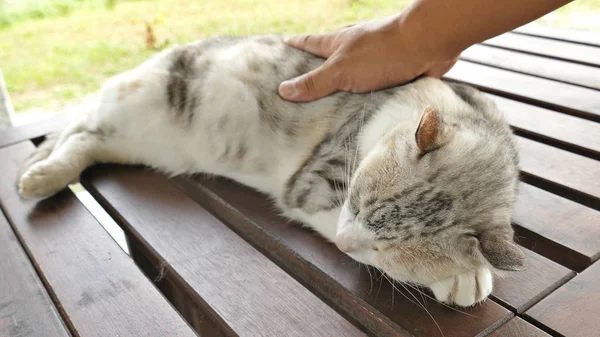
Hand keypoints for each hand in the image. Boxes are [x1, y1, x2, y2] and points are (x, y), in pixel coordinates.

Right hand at [278, 16, 458, 101]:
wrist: (428, 46)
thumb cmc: (383, 52)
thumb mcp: (341, 70)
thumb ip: (315, 82)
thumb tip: (284, 90)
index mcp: (339, 43)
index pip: (311, 42)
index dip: (297, 44)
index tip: (284, 43)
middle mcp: (356, 48)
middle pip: (332, 57)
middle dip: (319, 66)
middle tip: (305, 76)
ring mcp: (376, 59)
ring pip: (354, 73)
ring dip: (345, 85)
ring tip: (333, 101)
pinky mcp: (394, 71)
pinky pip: (374, 87)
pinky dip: (367, 96)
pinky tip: (365, 107)